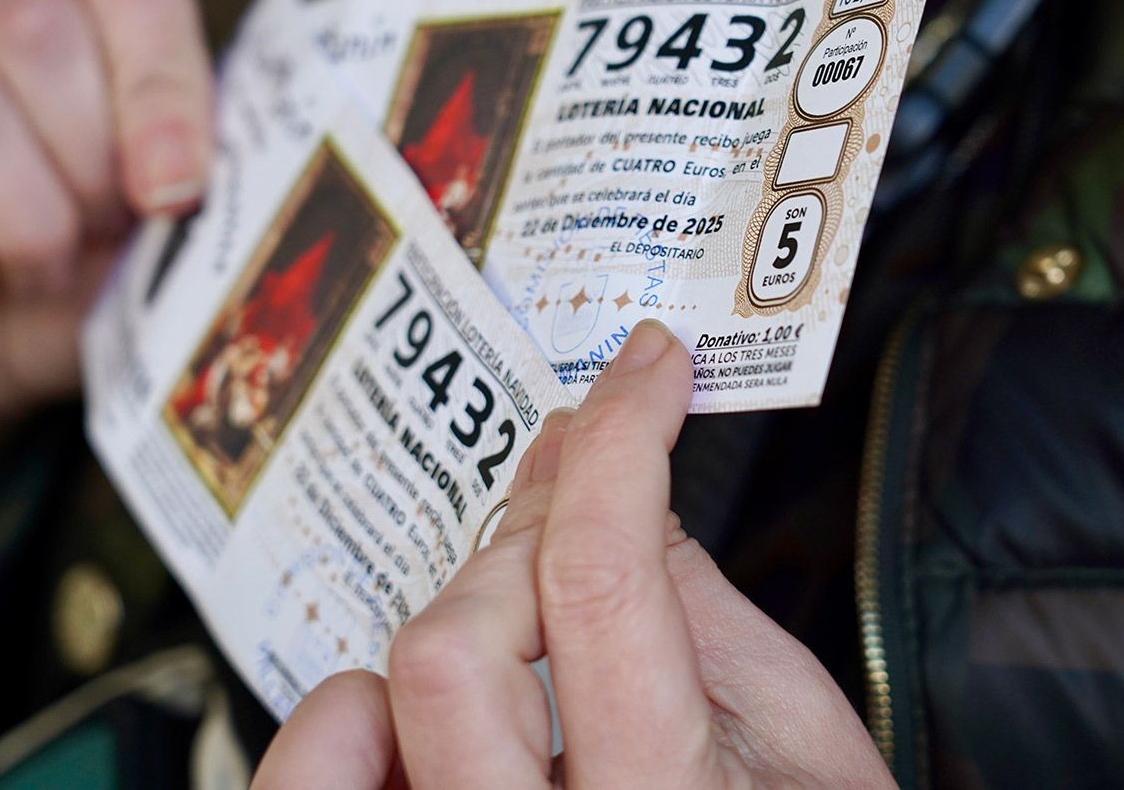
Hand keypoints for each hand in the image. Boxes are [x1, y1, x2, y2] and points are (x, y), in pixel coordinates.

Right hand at [0, 0, 212, 473]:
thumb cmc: (51, 278)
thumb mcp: (141, 242)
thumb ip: (191, 200)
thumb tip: (247, 187)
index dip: (165, 82)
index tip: (179, 192)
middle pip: (40, 24)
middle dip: (93, 160)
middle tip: (103, 236)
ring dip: (24, 218)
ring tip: (34, 270)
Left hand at [254, 321, 894, 788]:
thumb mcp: (806, 744)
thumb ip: (719, 620)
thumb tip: (635, 500)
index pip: (605, 578)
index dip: (622, 439)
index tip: (643, 375)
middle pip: (460, 641)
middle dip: (534, 529)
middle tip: (587, 480)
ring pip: (374, 704)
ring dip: (452, 614)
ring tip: (522, 598)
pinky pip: (317, 781)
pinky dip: (350, 717)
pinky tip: (407, 699)